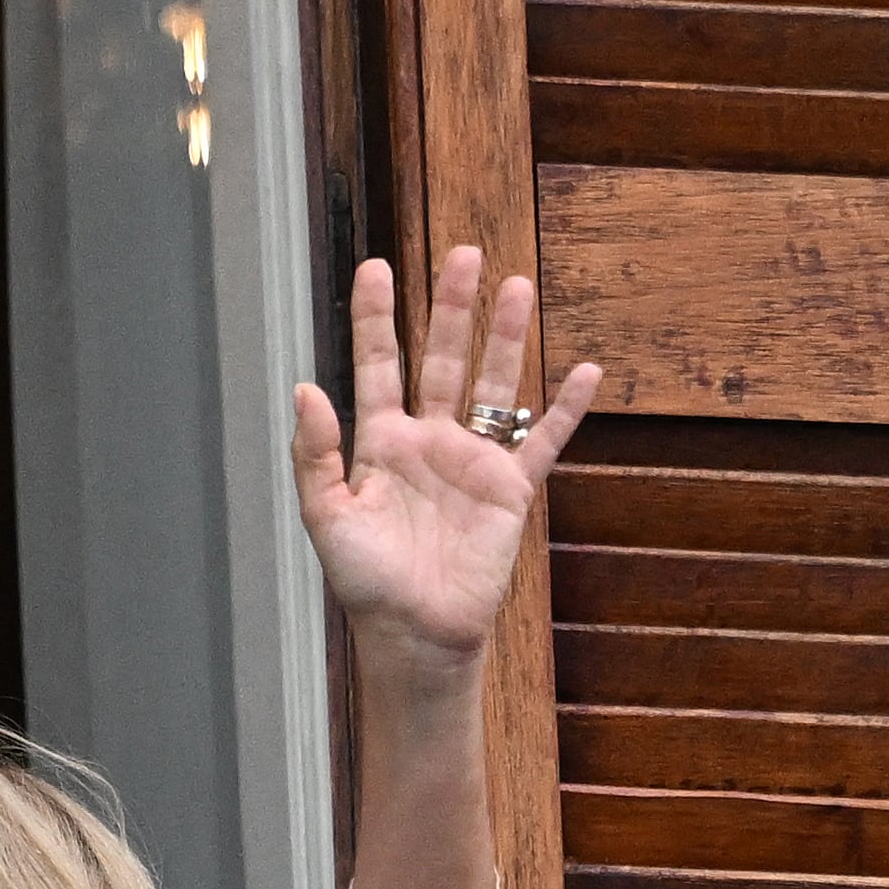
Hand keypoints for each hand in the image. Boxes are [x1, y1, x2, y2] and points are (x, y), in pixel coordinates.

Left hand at [293, 248, 598, 677]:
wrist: (416, 634)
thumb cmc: (366, 582)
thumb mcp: (328, 518)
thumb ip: (316, 455)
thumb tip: (305, 389)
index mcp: (380, 444)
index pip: (378, 366)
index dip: (375, 318)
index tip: (375, 268)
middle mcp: (429, 442)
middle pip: (443, 359)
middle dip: (450, 308)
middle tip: (461, 254)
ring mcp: (474, 461)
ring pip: (496, 384)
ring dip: (506, 337)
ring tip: (517, 285)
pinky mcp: (511, 489)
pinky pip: (545, 440)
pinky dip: (565, 409)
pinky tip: (584, 373)